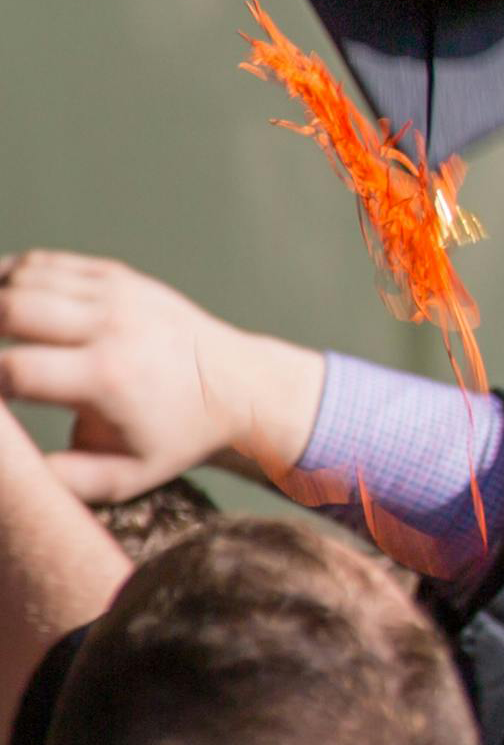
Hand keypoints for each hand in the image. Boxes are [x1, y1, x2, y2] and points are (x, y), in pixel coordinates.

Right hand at [0, 254, 324, 505]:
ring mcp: (116, 294)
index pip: (16, 368)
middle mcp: (112, 327)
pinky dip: (9, 278)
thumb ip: (62, 480)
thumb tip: (9, 477)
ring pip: (23, 278)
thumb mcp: (126, 476)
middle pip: (11, 307)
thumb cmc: (175, 438)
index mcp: (109, 378)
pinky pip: (44, 263)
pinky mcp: (117, 277)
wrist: (238, 385)